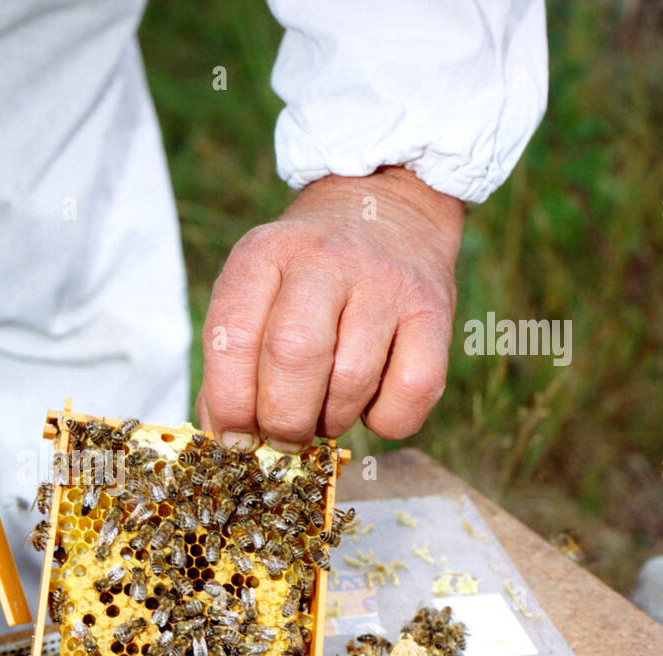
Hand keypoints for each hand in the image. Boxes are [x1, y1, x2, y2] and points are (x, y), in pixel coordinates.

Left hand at [196, 166, 462, 450]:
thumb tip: (228, 439)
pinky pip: (413, 391)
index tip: (236, 437)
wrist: (384, 209)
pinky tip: (373, 403)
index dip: (229, 404)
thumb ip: (231, 361)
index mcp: (263, 255)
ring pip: (352, 381)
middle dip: (282, 420)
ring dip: (333, 420)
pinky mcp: (434, 310)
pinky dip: (387, 418)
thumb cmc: (302, 276)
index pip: (232, 338)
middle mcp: (324, 259)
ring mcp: (385, 282)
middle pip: (293, 356)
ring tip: (326, 412)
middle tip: (283, 437)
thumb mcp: (255, 292)